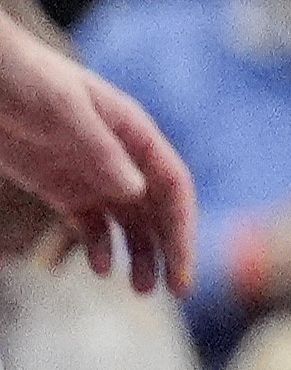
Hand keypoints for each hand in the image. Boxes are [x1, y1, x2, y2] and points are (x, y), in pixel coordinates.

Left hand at [0, 20, 194, 295]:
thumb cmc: (27, 79)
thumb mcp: (63, 111)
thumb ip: (100, 151)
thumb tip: (137, 193)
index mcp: (132, 131)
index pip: (171, 183)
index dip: (182, 226)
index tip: (183, 266)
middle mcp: (120, 156)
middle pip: (156, 207)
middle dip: (169, 248)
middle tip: (174, 291)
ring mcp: (90, 173)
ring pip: (127, 219)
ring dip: (139, 253)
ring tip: (141, 289)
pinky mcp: (61, 186)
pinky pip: (90, 223)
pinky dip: (99, 246)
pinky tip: (100, 269)